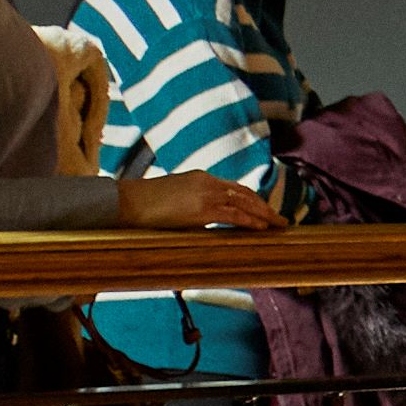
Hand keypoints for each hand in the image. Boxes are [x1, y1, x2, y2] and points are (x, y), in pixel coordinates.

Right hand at [121, 174, 277, 234]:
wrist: (126, 202)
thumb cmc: (143, 204)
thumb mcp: (172, 199)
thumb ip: (190, 205)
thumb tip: (198, 221)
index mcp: (200, 177)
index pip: (233, 187)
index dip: (252, 199)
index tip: (264, 209)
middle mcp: (207, 181)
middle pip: (244, 193)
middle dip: (264, 206)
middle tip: (279, 220)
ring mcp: (206, 194)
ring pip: (244, 203)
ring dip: (264, 215)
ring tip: (278, 226)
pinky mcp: (202, 209)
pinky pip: (233, 215)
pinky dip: (251, 221)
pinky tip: (262, 229)